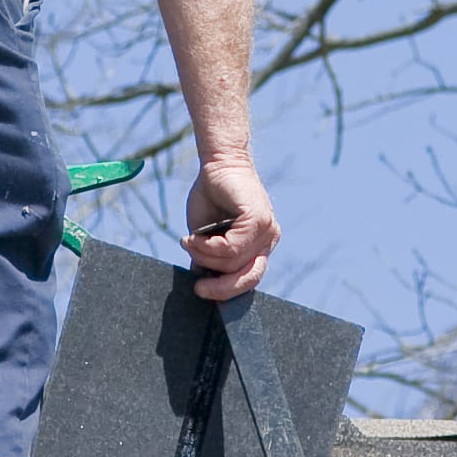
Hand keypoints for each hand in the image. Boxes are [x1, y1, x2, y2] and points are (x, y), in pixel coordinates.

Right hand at [183, 155, 277, 299]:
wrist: (217, 163)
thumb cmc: (211, 196)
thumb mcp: (208, 235)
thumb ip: (210, 257)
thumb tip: (202, 282)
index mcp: (259, 246)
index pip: (250, 280)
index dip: (228, 291)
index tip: (204, 293)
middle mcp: (268, 240)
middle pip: (249, 278)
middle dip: (221, 288)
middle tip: (198, 288)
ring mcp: (266, 230)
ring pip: (234, 262)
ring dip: (205, 257)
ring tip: (188, 242)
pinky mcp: (258, 219)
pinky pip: (231, 247)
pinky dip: (208, 247)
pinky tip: (194, 237)